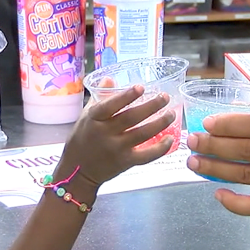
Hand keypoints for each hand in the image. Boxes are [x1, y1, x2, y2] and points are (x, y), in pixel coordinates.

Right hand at [59, 79, 174, 187]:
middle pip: (132, 118)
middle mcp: (105, 133)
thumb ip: (100, 98)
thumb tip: (110, 79)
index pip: (110, 105)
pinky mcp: (125, 162)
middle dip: (152, 106)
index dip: (126, 96)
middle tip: (165, 97)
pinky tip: (170, 139)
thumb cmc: (82, 138)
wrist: (78, 170)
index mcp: (94, 118)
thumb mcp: (86, 115)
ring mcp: (116, 149)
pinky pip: (146, 155)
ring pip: (142, 134)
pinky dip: (160, 148)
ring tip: (171, 114)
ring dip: (160, 123)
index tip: (141, 87)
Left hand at [185, 110, 249, 216]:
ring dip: (216, 169)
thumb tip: (232, 116)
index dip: (229, 124)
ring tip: (195, 163)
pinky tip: (218, 194)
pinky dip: (236, 203)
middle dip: (214, 145)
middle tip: (193, 142)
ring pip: (246, 175)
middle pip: (246, 149)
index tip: (207, 123)